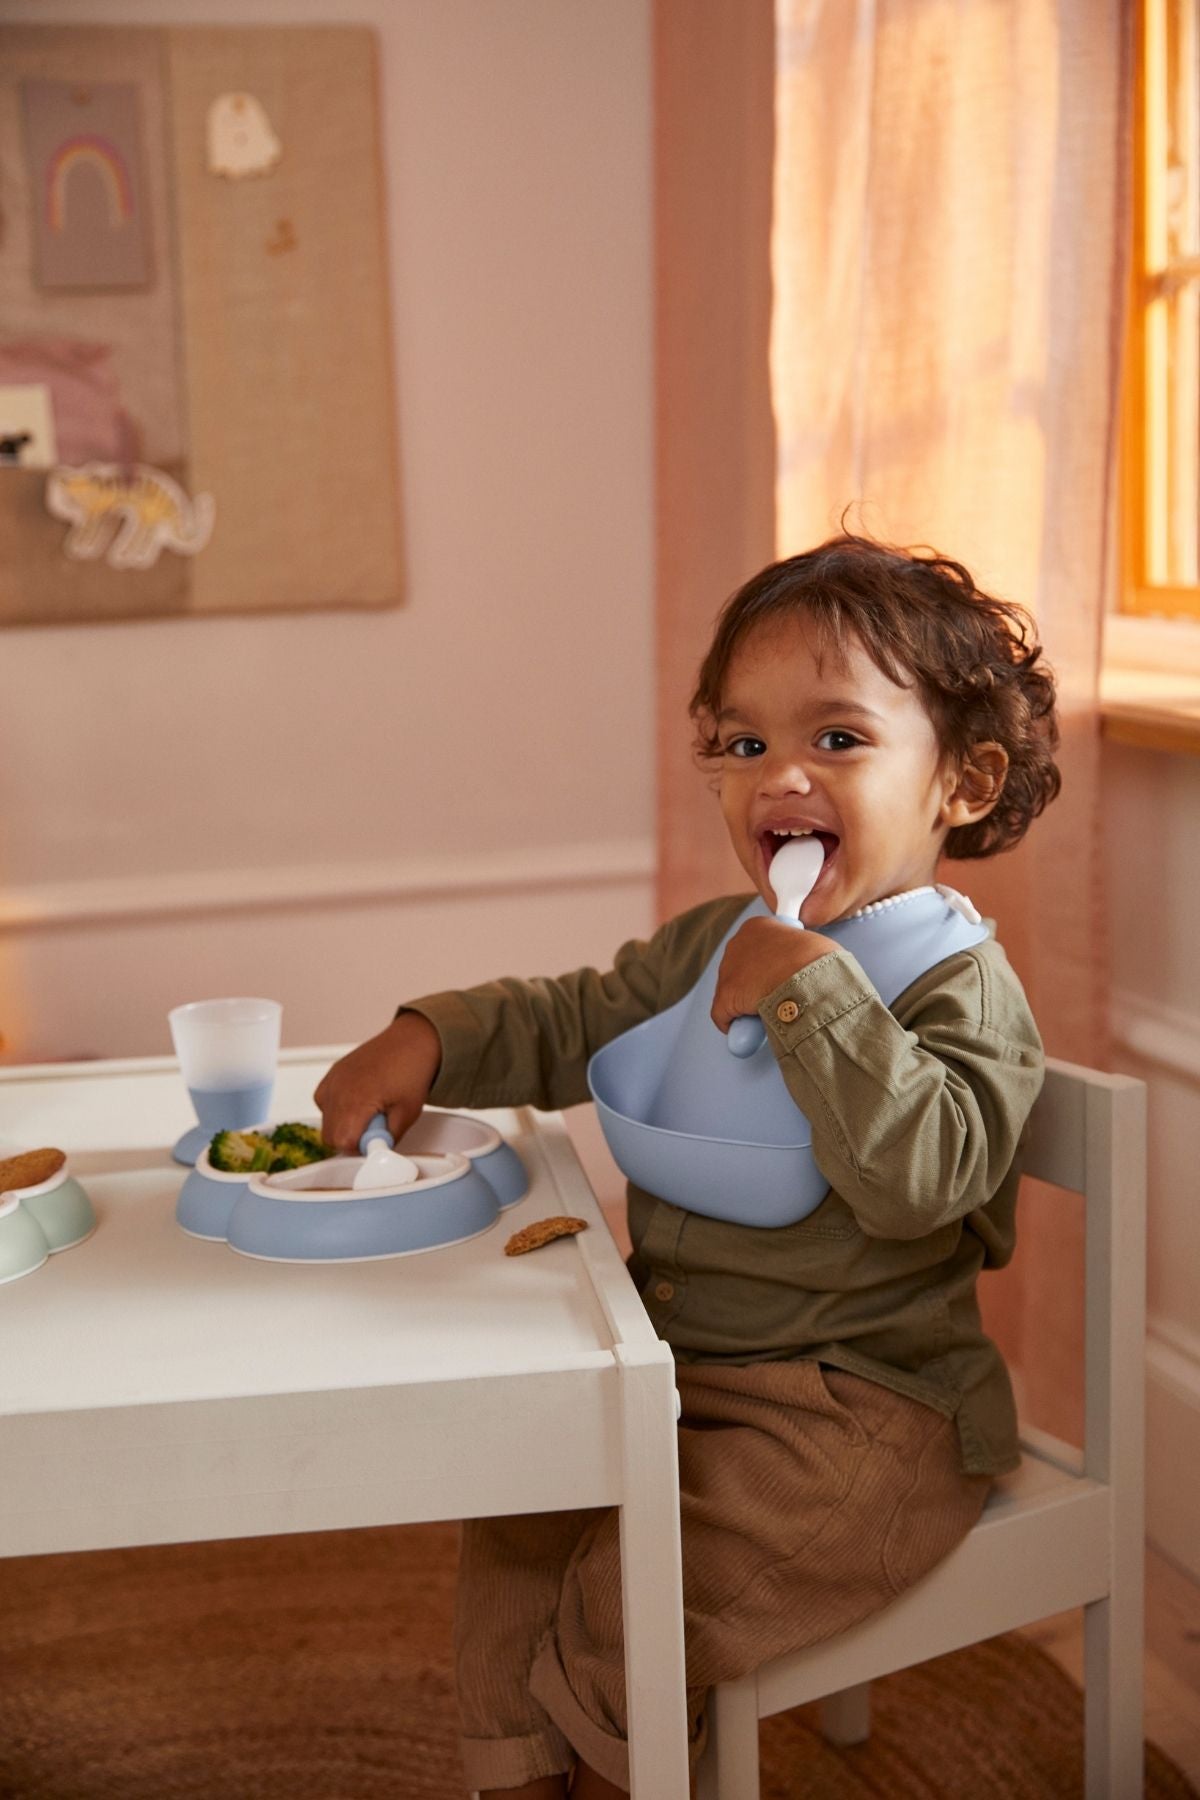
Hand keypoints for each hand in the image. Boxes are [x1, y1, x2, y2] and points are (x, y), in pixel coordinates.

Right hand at [313, 1012, 441, 1151]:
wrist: (412, 1041)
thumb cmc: (412, 1071)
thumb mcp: (408, 1114)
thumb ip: (389, 1138)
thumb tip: (378, 1154)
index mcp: (355, 1100)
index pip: (342, 1143)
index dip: (359, 1149)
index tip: (375, 1142)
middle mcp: (338, 1090)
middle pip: (329, 1136)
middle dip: (351, 1140)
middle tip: (375, 1128)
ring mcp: (332, 1080)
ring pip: (325, 1121)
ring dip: (344, 1125)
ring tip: (370, 1112)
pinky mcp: (332, 1074)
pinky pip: (324, 1103)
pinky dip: (337, 1109)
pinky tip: (359, 1102)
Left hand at [710, 917, 836, 1033]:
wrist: (810, 975)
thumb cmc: (819, 961)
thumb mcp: (812, 947)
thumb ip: (801, 954)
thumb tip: (806, 968)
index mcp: (758, 927)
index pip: (756, 950)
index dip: (767, 968)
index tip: (777, 980)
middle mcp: (737, 943)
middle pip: (740, 970)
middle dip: (752, 986)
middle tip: (772, 1000)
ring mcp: (729, 970)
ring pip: (732, 993)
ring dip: (745, 1005)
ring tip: (766, 1016)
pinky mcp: (725, 996)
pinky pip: (723, 1015)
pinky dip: (733, 1025)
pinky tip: (745, 1033)